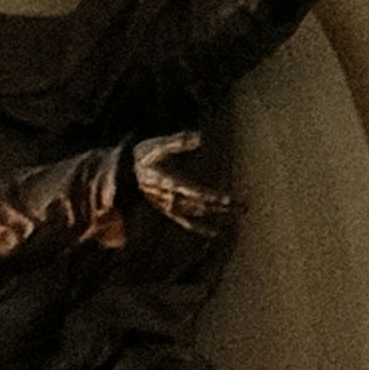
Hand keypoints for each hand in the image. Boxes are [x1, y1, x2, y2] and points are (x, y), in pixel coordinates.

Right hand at [128, 123, 232, 240]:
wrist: (124, 174)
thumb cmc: (143, 157)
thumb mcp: (157, 146)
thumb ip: (178, 142)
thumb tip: (200, 137)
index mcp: (171, 182)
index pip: (197, 192)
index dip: (214, 197)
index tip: (230, 200)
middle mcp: (172, 198)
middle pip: (203, 205)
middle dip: (224, 208)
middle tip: (244, 208)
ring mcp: (171, 207)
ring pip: (198, 214)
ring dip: (218, 216)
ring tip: (237, 215)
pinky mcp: (169, 211)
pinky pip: (187, 223)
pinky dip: (201, 228)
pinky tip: (215, 232)